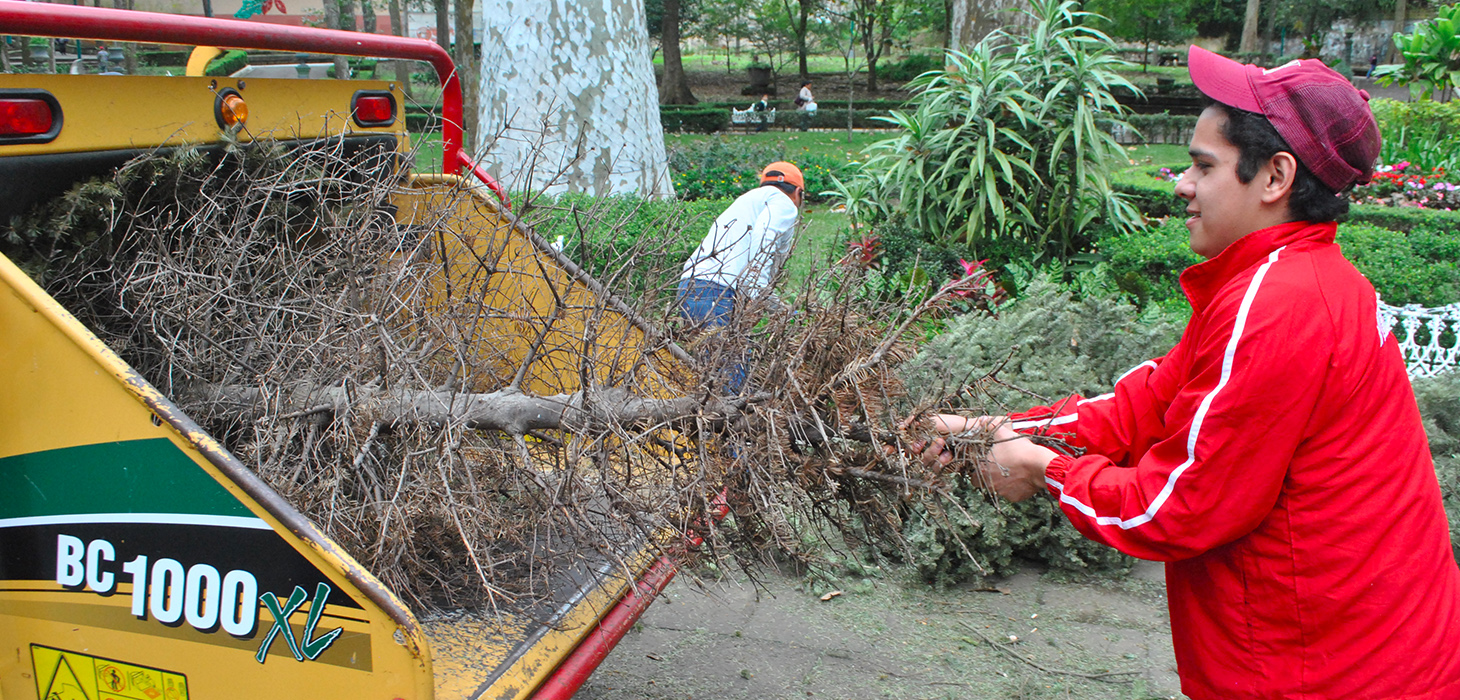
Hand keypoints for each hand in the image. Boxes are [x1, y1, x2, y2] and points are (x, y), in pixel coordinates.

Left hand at [912, 416, 1057, 501]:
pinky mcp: (1014, 498)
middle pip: (983, 484)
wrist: (1039, 465)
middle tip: (998, 468)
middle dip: (988, 478)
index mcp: (983, 470)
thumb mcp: (1002, 433)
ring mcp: (1002, 492)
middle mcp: (990, 484)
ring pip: (998, 489)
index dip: (978, 469)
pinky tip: (1021, 479)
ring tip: (1012, 472)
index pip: (972, 475)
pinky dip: (1014, 488)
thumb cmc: (1019, 449)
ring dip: (1001, 483)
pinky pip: (1011, 494)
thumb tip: (982, 420)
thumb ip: (989, 426)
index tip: (986, 463)